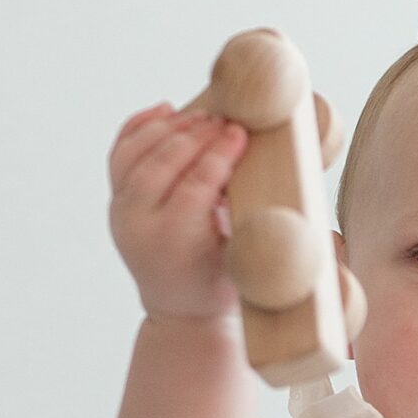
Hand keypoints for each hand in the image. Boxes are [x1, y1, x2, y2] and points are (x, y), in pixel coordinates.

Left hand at [107, 100, 249, 323]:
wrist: (181, 307)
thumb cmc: (223, 285)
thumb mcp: (245, 265)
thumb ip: (259, 228)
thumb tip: (300, 201)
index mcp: (172, 243)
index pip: (194, 186)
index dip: (219, 155)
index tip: (240, 133)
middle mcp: (138, 225)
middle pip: (162, 164)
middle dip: (195, 136)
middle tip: (225, 119)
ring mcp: (121, 211)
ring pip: (135, 154)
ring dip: (169, 128)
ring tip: (202, 115)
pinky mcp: (116, 199)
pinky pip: (120, 154)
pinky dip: (140, 127)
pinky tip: (165, 111)